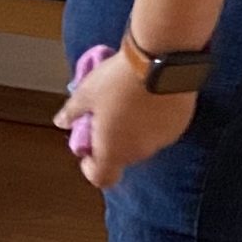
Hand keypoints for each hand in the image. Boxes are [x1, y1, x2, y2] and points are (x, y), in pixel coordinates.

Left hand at [54, 50, 197, 189]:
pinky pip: (160, 130)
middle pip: (121, 158)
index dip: (90, 167)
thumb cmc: (117, 82)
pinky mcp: (180, 125)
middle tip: (103, 118)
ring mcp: (163, 141)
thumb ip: (72, 112)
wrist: (162, 62)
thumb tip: (61, 122)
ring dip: (131, 131)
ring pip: (142, 143)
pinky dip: (151, 122)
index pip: (101, 178)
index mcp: (114, 151)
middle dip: (110, 142)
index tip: (86, 148)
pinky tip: (147, 99)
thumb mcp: (86, 93)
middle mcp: (140, 152)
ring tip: (125, 103)